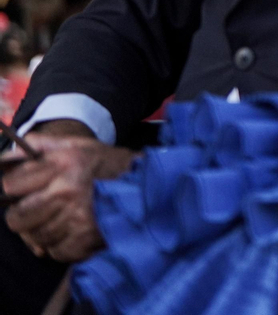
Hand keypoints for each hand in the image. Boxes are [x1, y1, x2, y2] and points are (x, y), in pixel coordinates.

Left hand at [2, 122, 133, 262]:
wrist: (146, 182)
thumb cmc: (106, 163)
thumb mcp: (76, 145)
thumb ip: (41, 145)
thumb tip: (5, 157)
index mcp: (63, 164)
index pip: (11, 186)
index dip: (15, 188)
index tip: (26, 189)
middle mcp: (68, 191)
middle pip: (17, 218)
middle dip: (22, 216)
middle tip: (37, 210)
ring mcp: (78, 218)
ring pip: (35, 237)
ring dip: (42, 232)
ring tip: (58, 220)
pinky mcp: (87, 239)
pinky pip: (55, 251)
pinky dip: (60, 246)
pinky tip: (71, 232)